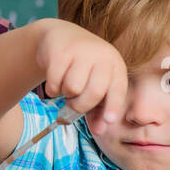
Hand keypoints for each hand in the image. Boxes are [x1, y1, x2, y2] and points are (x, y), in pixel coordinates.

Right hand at [33, 19, 127, 135]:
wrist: (60, 37)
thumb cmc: (82, 68)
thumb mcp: (95, 84)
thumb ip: (98, 109)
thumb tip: (99, 131)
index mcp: (115, 64)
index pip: (117, 89)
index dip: (113, 106)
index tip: (110, 121)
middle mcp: (102, 55)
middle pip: (93, 93)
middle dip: (80, 106)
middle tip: (72, 105)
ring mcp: (81, 52)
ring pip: (72, 89)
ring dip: (65, 94)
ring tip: (66, 86)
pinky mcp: (60, 53)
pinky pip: (55, 84)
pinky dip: (52, 90)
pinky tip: (55, 81)